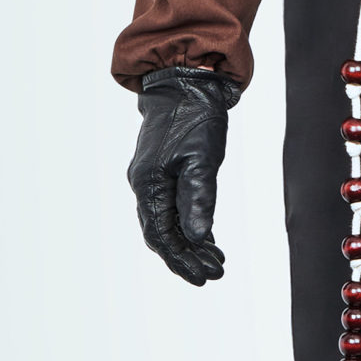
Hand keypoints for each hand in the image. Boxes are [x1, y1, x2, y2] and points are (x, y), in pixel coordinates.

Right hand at [128, 66, 239, 284]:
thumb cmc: (195, 117)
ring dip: (189, 243)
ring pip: (167, 223)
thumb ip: (198, 198)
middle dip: (187, 256)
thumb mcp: (203, 159)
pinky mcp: (162, 171)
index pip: (161, 235)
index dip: (181, 259)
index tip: (204, 276)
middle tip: (215, 272)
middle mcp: (145, 184)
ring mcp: (151, 178)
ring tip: (216, 259)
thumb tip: (196, 237)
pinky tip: (206, 237)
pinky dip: (188, 225)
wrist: (185, 84)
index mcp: (149, 183)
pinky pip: (170, 208)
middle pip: (162, 233)